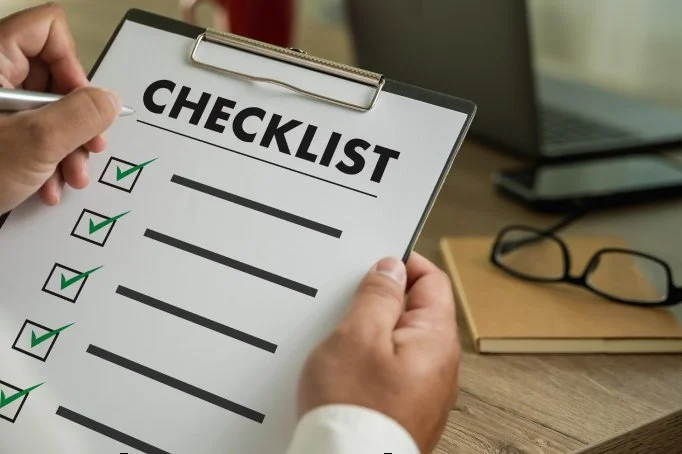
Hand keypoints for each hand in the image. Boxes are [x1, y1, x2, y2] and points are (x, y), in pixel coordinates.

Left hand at [0, 3, 119, 213]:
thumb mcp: (36, 143)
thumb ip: (81, 116)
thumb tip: (110, 100)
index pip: (46, 30)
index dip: (71, 63)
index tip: (79, 101)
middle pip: (55, 76)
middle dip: (78, 120)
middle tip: (88, 147)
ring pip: (50, 111)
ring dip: (69, 148)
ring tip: (70, 177)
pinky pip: (35, 134)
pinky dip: (49, 161)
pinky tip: (48, 186)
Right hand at [298, 253, 460, 452]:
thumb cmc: (354, 409)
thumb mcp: (358, 336)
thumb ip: (378, 296)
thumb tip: (391, 269)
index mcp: (437, 340)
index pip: (432, 281)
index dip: (404, 263)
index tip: (375, 262)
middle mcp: (440, 366)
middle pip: (416, 311)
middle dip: (383, 301)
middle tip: (351, 304)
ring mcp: (424, 390)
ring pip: (400, 342)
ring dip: (374, 333)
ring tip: (344, 342)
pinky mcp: (406, 408)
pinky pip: (393, 370)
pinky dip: (372, 361)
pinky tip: (348, 371)